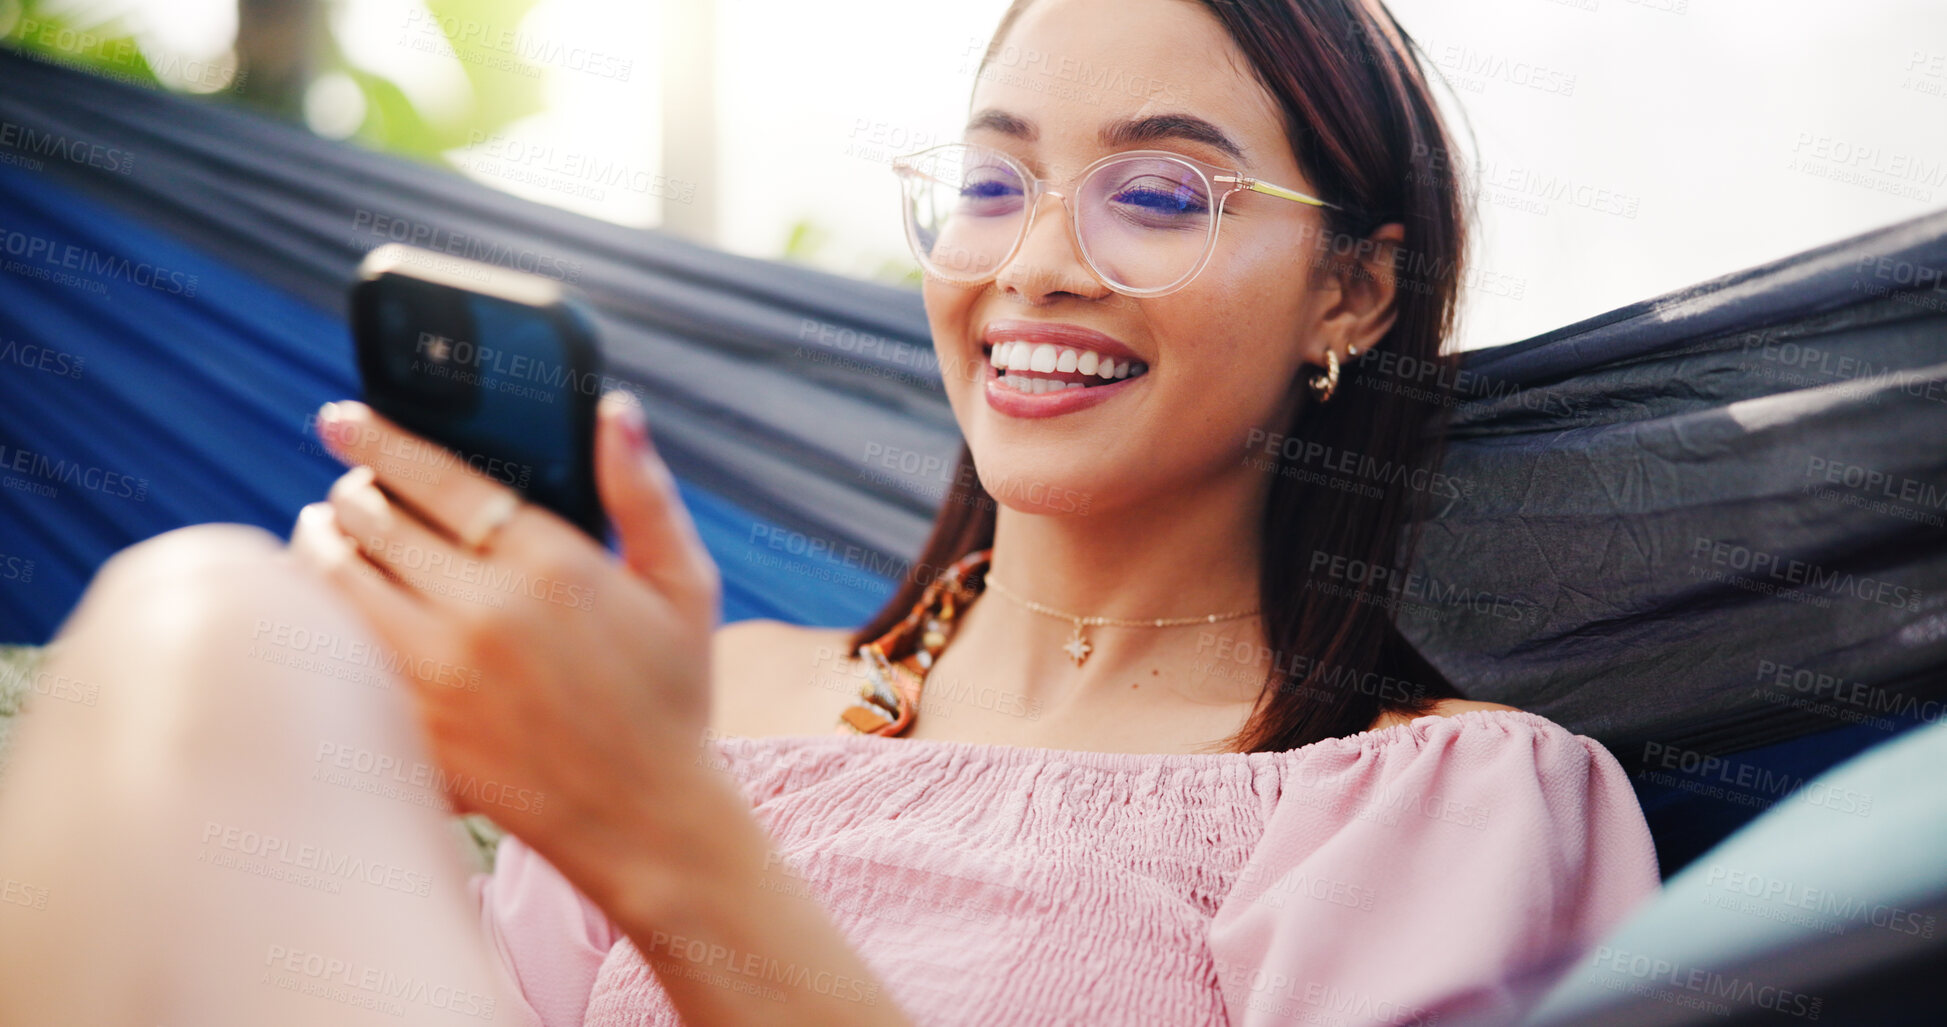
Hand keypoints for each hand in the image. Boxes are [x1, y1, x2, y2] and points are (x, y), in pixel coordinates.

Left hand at [287, 391, 723, 901]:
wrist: (647, 818)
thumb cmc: (670, 695)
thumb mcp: (683, 584)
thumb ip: (643, 492)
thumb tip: (615, 410)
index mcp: (550, 563)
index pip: (434, 476)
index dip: (376, 438)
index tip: (340, 420)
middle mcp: (487, 611)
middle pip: (371, 521)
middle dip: (349, 494)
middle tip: (348, 492)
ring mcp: (442, 674)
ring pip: (335, 582)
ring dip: (319, 548)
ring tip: (325, 539)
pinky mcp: (414, 728)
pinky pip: (335, 655)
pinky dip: (315, 622)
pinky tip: (326, 611)